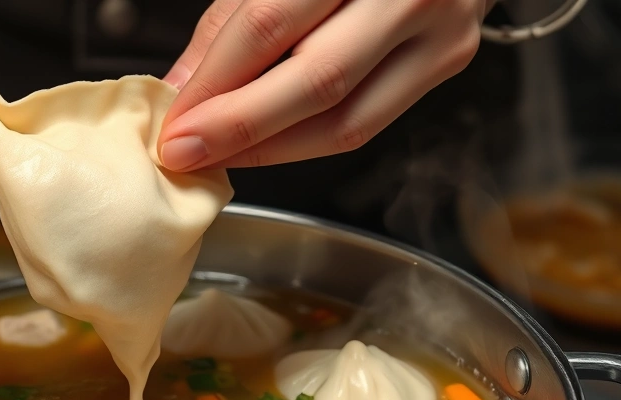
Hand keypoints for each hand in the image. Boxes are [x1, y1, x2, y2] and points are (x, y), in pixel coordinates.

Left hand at [158, 0, 493, 170]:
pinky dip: (306, 141)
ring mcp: (439, 30)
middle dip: (240, 129)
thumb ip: (230, 22)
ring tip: (221, 157)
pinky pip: (366, 122)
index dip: (214, 84)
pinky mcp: (446, 59)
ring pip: (346, 121)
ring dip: (272, 150)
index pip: (269, 27)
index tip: (174, 123)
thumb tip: (184, 87)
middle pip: (316, 82)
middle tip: (189, 153)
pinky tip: (267, 145)